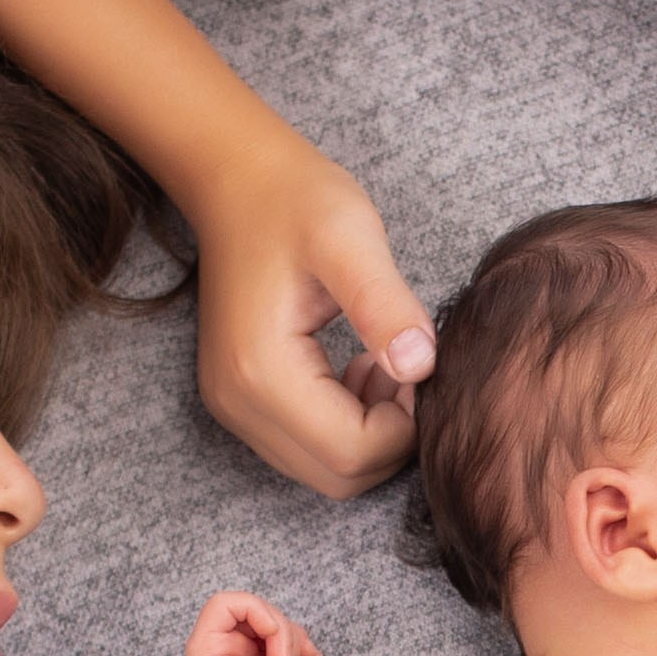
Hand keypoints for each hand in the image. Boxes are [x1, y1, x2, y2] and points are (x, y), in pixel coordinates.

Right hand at [185, 590, 323, 655]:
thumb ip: (299, 651)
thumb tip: (302, 639)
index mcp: (241, 650)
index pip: (267, 620)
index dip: (285, 632)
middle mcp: (223, 643)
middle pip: (263, 611)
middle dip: (287, 633)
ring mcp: (210, 641)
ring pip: (252, 605)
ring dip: (279, 631)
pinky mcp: (202, 643)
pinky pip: (227, 603)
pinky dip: (261, 616)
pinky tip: (271, 649)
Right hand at [191, 138, 434, 497]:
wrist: (235, 179)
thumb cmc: (294, 199)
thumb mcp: (350, 238)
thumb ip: (385, 305)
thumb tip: (421, 366)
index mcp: (260, 371)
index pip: (353, 453)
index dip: (405, 425)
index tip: (421, 364)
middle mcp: (237, 403)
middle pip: (339, 476)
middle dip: (391, 436)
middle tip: (409, 367)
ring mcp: (235, 407)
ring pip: (326, 469)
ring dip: (372, 431)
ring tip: (386, 360)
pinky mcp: (244, 399)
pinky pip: (310, 446)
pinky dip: (350, 424)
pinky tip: (364, 367)